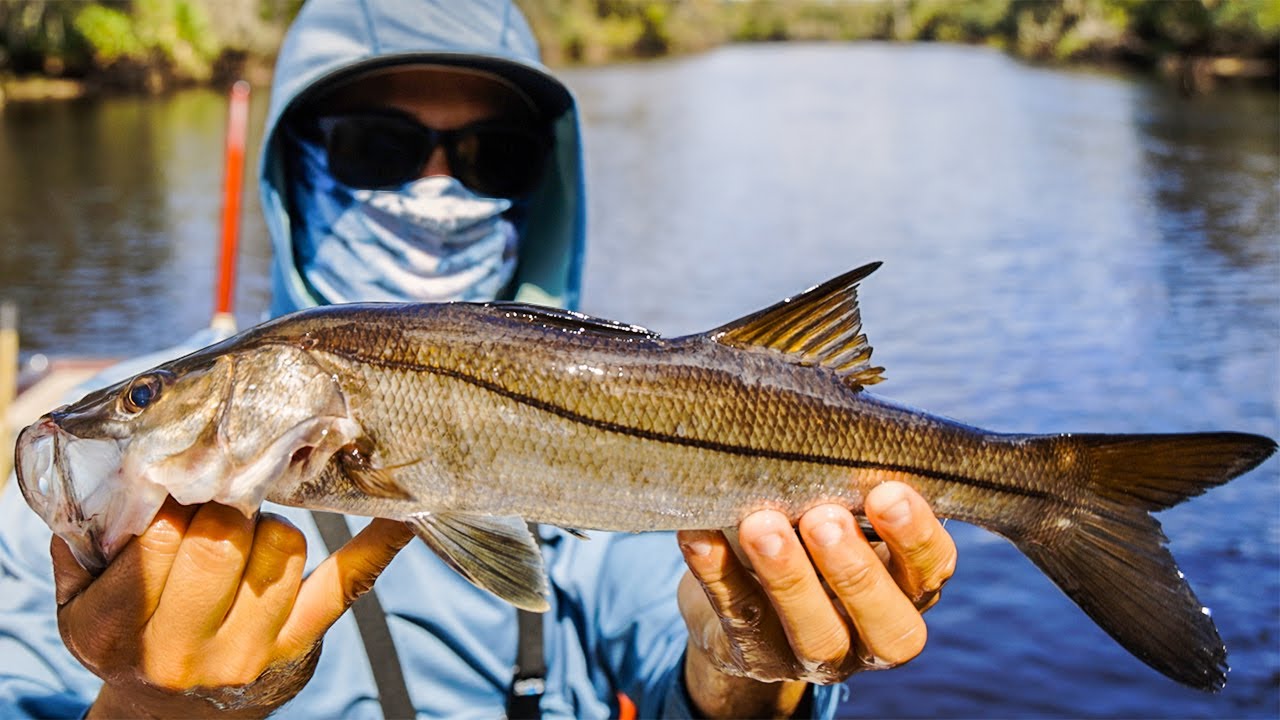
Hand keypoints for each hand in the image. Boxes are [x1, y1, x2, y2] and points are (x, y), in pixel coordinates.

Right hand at [52, 498, 413, 718]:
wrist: (167, 717)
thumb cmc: (124, 637)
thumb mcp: (80, 602)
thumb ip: (85, 543)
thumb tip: (119, 470)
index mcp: (121, 630)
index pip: (161, 537)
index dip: (176, 500)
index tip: (180, 488)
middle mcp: (185, 650)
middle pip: (226, 539)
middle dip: (226, 507)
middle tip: (219, 506)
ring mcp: (250, 651)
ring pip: (283, 547)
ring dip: (269, 527)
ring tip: (247, 537)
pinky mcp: (300, 644)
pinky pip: (346, 584)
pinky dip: (374, 545)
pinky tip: (398, 514)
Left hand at [676, 481, 955, 717]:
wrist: (744, 602)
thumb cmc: (805, 535)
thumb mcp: (838, 512)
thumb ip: (844, 484)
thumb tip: (828, 420)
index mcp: (906, 589)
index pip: (932, 570)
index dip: (915, 536)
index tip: (887, 490)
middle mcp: (873, 635)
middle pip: (888, 623)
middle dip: (855, 569)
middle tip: (823, 518)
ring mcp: (816, 657)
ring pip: (816, 635)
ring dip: (789, 578)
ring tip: (761, 526)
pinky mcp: (757, 659)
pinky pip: (739, 619)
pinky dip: (716, 574)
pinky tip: (699, 533)